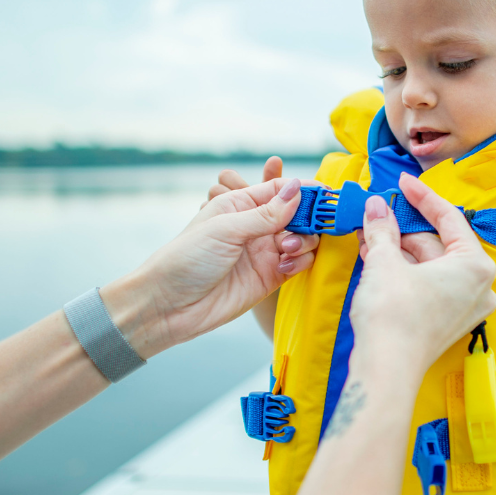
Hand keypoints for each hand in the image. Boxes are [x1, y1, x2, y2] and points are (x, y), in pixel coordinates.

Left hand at [102, 177, 318, 357]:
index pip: (280, 189)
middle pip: (297, 215)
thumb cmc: (187, 258)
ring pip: (302, 239)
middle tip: (306, 228)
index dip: (303, 190)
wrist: (169, 305)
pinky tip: (285, 266)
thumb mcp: (226, 228)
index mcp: (240, 205)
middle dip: (307, 219)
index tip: (325, 195)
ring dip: (304, 242)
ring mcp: (263, 252)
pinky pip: (298, 264)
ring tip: (287, 250)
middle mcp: (255, 227)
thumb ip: (266, 212)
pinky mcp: (270, 277)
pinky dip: (301, 262)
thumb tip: (298, 189)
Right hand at [349, 173, 495, 374]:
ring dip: (399, 248)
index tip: (402, 183)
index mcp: (476, 266)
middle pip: (438, 243)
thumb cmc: (394, 318)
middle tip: (378, 211)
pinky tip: (377, 257)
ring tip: (370, 234)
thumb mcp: (384, 262)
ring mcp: (464, 307)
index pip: (449, 219)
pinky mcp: (447, 322)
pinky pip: (428, 285)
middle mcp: (478, 287)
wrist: (385, 371)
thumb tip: (377, 206)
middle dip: (404, 228)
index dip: (422, 197)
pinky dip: (405, 270)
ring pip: (430, 265)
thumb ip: (384, 229)